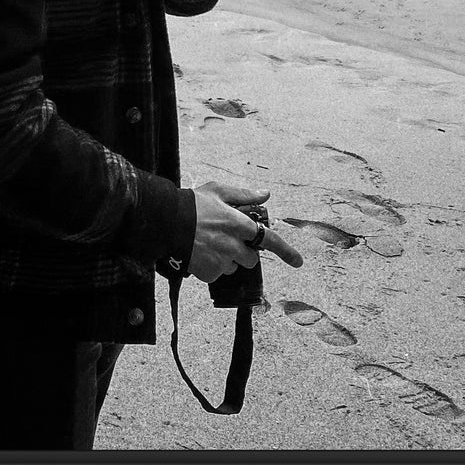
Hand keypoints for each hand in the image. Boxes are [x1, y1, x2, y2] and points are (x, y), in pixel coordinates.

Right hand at [188, 181, 303, 280]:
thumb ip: (245, 195)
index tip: (297, 261)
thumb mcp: (219, 191)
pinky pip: (218, 273)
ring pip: (234, 266)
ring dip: (228, 259)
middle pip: (251, 259)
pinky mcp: (209, 272)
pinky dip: (213, 266)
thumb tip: (265, 194)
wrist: (166, 221)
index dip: (286, 252)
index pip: (269, 240)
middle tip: (228, 240)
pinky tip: (202, 253)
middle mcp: (233, 245)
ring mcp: (221, 260)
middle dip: (244, 252)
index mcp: (239, 224)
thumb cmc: (193, 204)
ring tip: (210, 244)